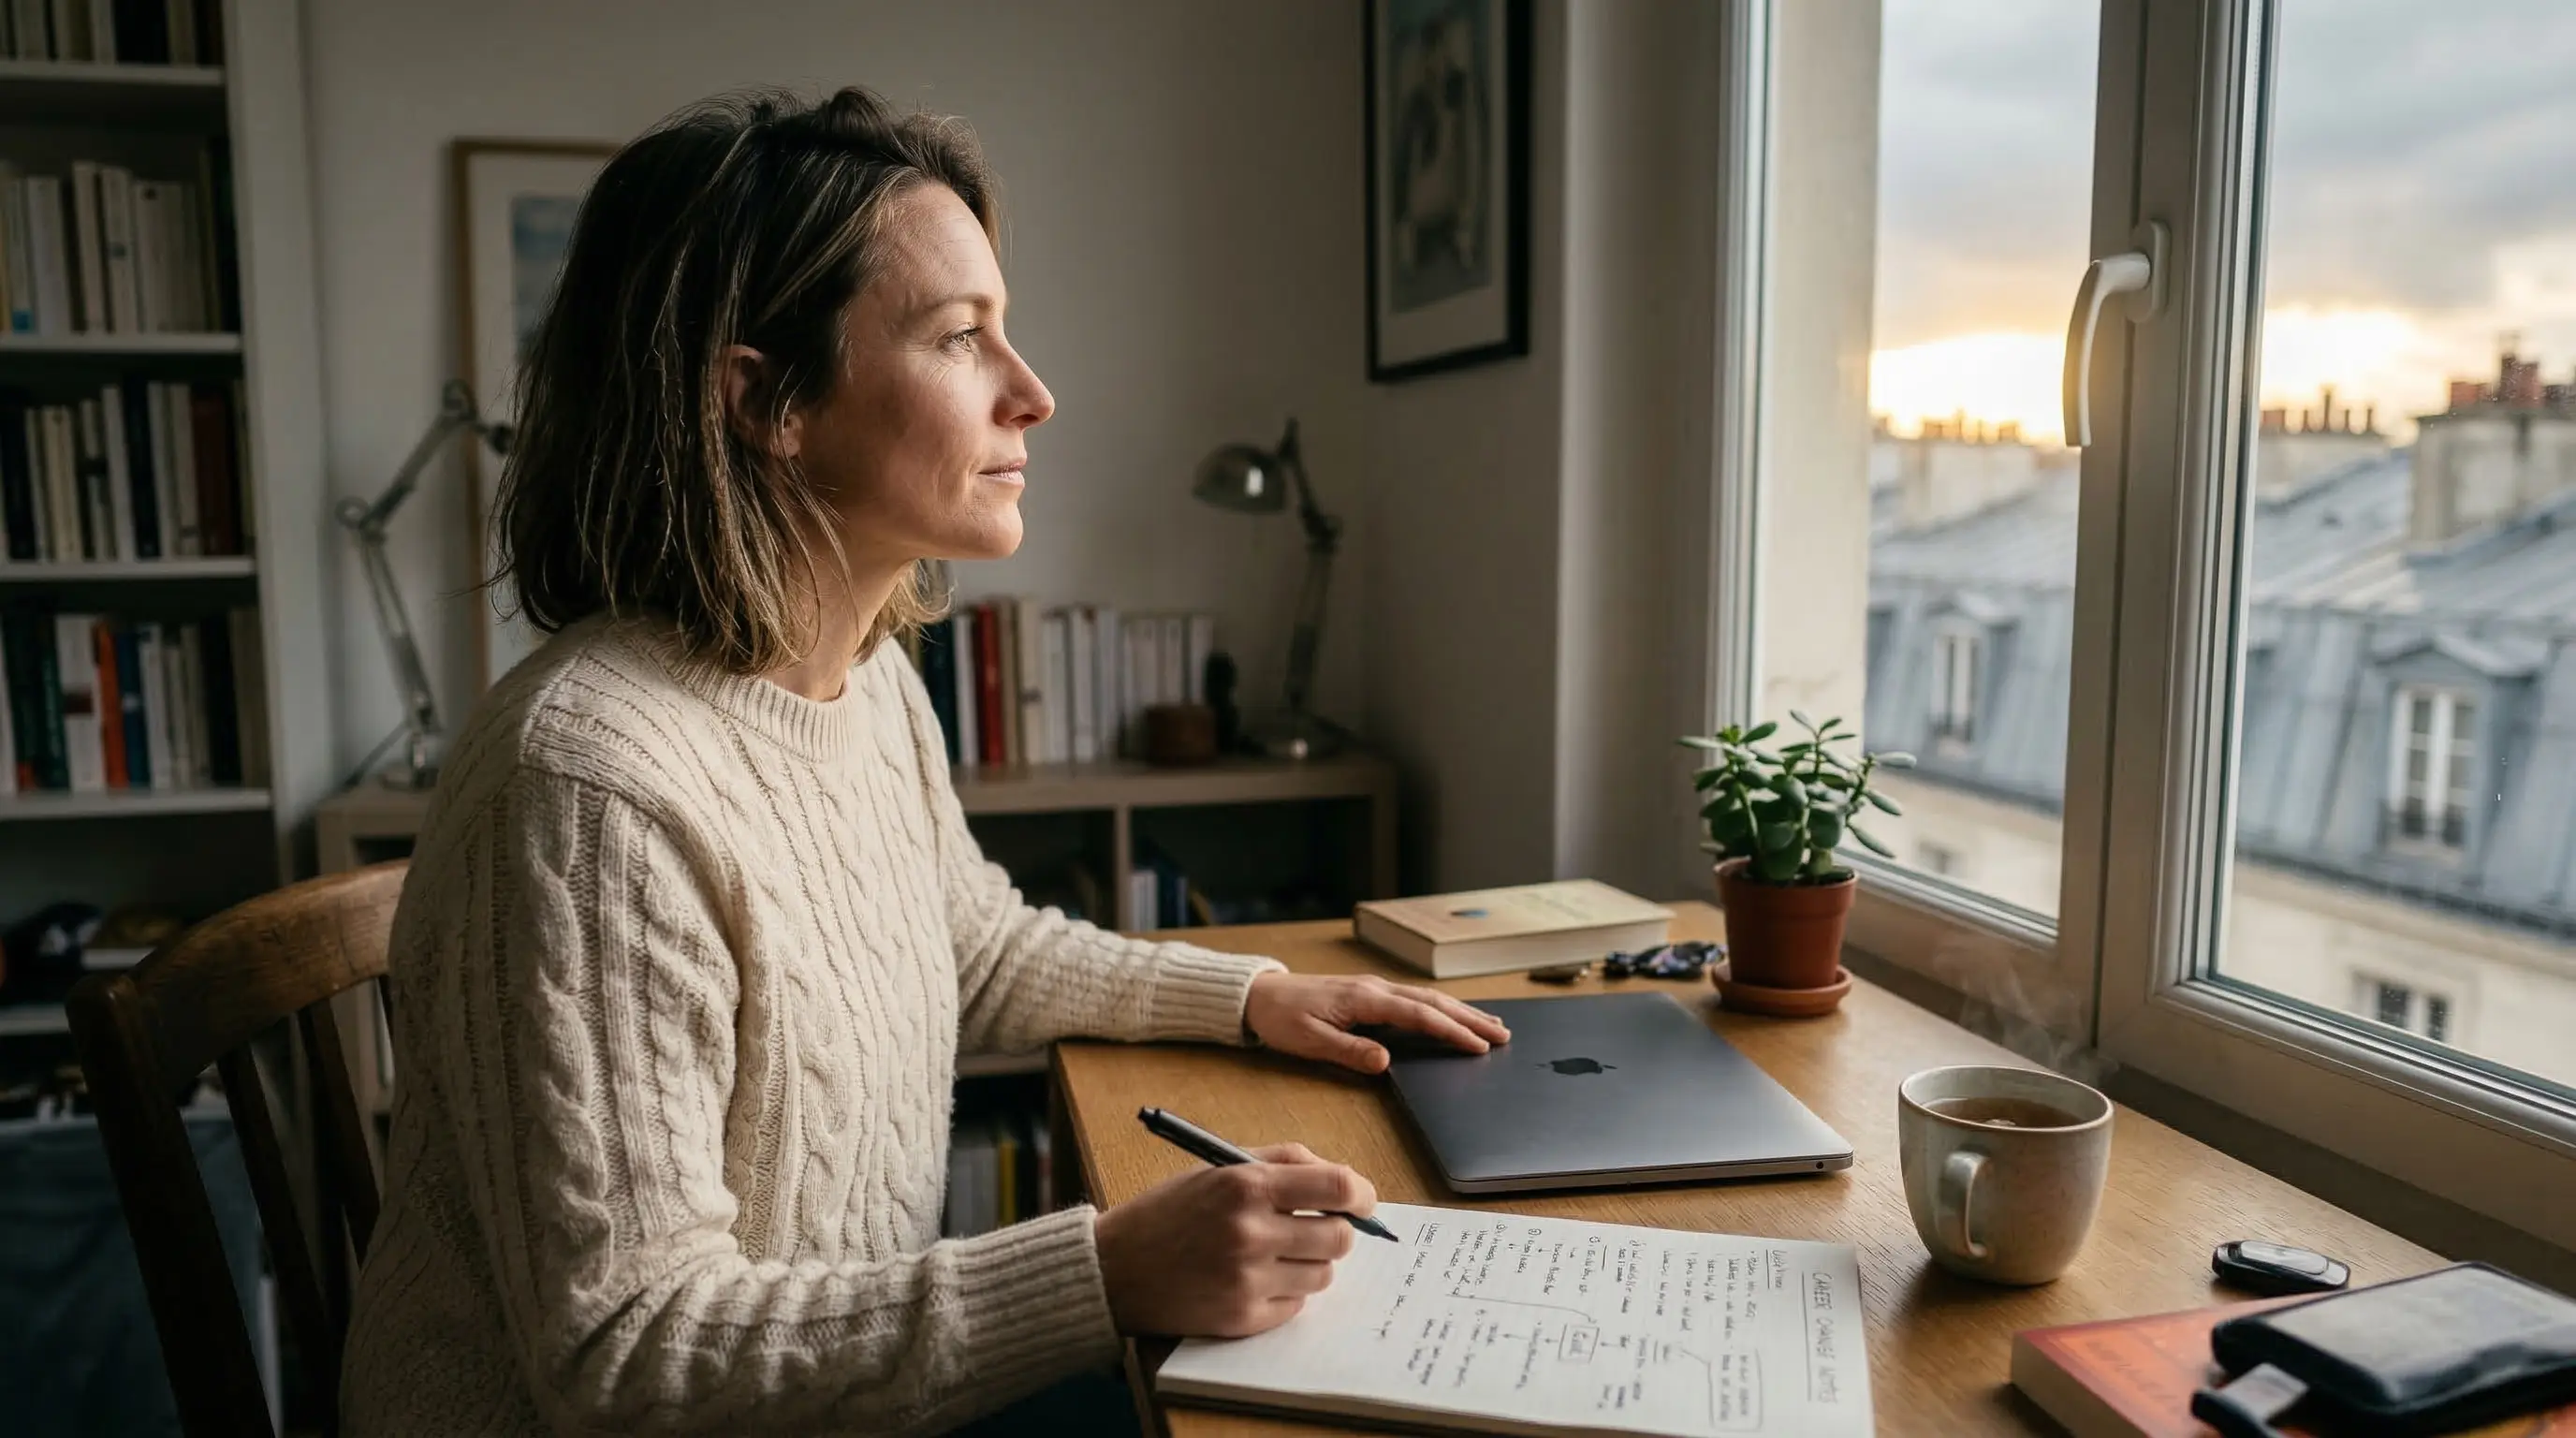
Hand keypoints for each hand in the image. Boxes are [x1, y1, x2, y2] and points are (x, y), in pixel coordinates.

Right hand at [1094, 1143, 1372, 1336]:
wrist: (1113, 1269)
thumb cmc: (1168, 1213)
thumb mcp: (1217, 1167)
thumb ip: (1281, 1163)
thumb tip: (1343, 1182)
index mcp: (1246, 1185)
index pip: (1337, 1186)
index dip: (1361, 1195)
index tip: (1363, 1200)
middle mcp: (1250, 1231)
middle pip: (1340, 1237)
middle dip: (1336, 1231)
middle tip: (1315, 1228)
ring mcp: (1247, 1279)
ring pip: (1323, 1275)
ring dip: (1311, 1263)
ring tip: (1277, 1254)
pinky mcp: (1242, 1318)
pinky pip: (1296, 1305)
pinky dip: (1286, 1293)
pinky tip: (1254, 1280)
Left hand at [1243, 971, 1511, 1074]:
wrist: (1259, 995)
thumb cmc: (1282, 1018)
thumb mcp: (1309, 1041)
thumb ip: (1349, 1051)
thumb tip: (1386, 1061)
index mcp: (1365, 999)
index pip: (1419, 1015)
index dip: (1451, 1031)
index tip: (1480, 1046)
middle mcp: (1375, 989)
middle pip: (1433, 1002)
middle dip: (1470, 1018)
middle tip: (1503, 1035)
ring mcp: (1374, 989)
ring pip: (1427, 998)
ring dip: (1461, 1011)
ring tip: (1492, 1025)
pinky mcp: (1370, 994)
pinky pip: (1415, 999)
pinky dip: (1441, 1007)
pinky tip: (1452, 1015)